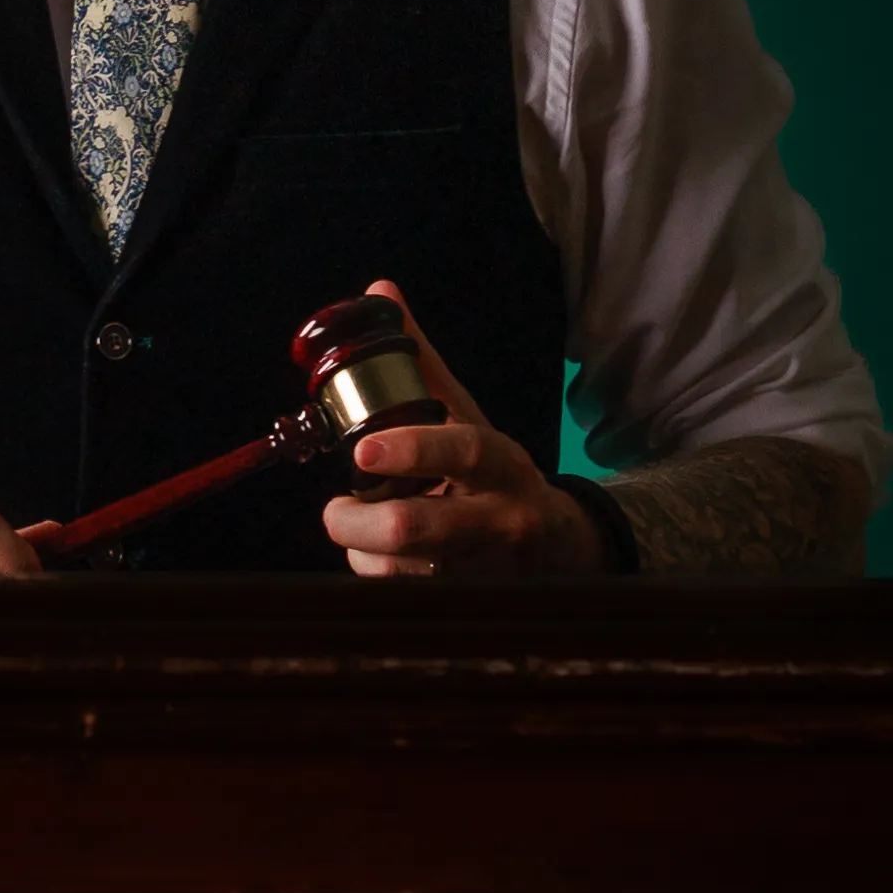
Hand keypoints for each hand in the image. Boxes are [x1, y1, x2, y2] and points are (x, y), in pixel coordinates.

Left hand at [318, 280, 604, 583]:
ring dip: (360, 549)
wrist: (557, 546)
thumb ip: (419, 362)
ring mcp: (481, 570)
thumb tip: (379, 289)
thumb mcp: (467, 417)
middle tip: (335, 507)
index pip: (462, 451)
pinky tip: (381, 557)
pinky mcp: (464, 603)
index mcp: (500, 461)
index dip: (412, 450)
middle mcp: (497, 518)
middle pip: (416, 530)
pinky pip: (395, 594)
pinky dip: (372, 574)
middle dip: (356, 521)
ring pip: (395, 570)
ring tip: (363, 525)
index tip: (362, 452)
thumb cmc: (493, 473)